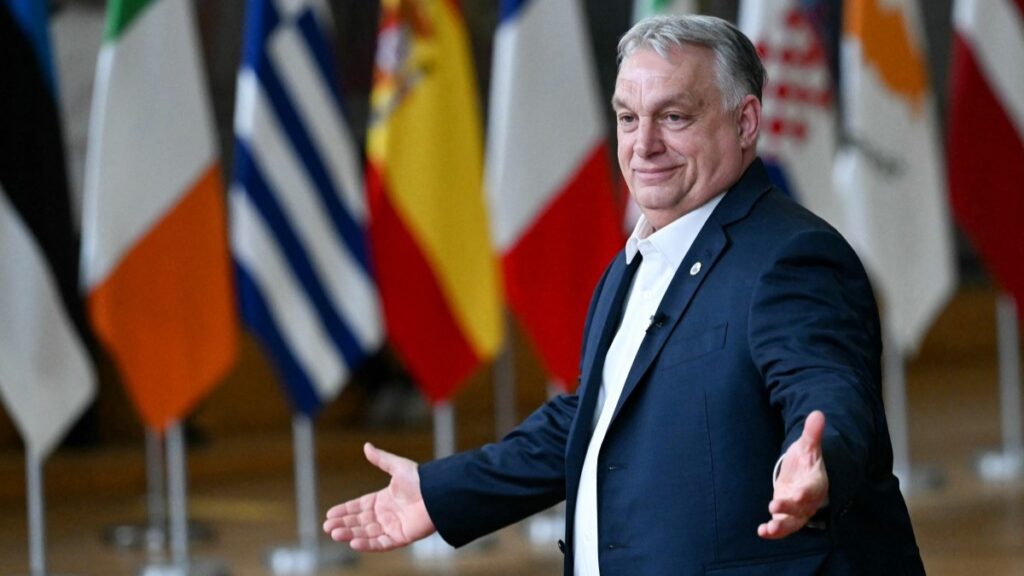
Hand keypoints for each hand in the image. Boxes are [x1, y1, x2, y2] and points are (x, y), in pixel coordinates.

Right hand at [323, 442, 435, 550]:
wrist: (439, 494)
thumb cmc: (421, 480)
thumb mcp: (397, 467)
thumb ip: (381, 459)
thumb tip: (366, 445)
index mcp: (384, 499)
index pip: (360, 506)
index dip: (345, 510)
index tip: (330, 514)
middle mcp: (387, 514)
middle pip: (360, 521)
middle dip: (343, 524)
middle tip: (327, 527)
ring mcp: (393, 526)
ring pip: (366, 533)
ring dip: (350, 533)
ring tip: (334, 533)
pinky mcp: (401, 537)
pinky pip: (380, 543)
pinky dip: (366, 544)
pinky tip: (352, 542)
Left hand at [758, 410, 828, 539]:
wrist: (806, 476)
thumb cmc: (807, 461)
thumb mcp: (809, 446)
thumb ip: (812, 433)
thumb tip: (818, 414)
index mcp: (815, 482)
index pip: (813, 488)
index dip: (806, 492)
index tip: (797, 494)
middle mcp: (808, 500)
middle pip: (801, 508)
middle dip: (789, 509)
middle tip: (774, 507)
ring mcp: (798, 510)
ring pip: (792, 522)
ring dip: (781, 527)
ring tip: (768, 529)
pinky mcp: (787, 516)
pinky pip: (783, 527)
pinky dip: (774, 532)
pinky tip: (762, 532)